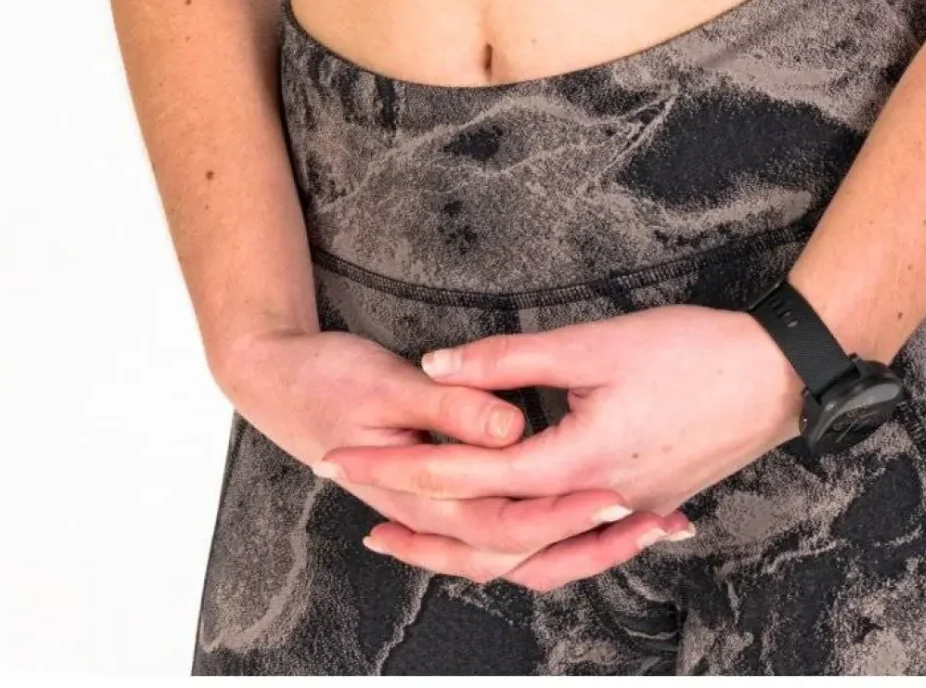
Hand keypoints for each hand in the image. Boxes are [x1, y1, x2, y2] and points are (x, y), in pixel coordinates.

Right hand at [214, 325, 649, 571]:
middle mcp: (433, 510)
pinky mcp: (438, 490)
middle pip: (520, 550)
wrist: (268, 374)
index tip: (627, 495)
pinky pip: (499, 528)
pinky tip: (585, 508)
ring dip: (577, 544)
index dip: (569, 510)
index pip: (506, 519)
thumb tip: (509, 426)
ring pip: (511, 551)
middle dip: (591, 542)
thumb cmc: (319, 378)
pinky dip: (545, 528)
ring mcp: (434, 506)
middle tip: (657, 523)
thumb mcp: (384, 382)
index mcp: (422, 486)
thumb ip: (451, 408)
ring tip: (645, 526)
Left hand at [319, 304, 804, 593]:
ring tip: (412, 534)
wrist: (775, 376)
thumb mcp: (593, 343)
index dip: (402, 467)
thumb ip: (510, 358)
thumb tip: (439, 366)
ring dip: (465, 545)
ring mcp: (620, 514)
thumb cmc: (691, 351)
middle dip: (416, 523)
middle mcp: (594, 506)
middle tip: (359, 510)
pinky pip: (564, 545)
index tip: (350, 458)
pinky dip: (523, 544)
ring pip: (527, 553)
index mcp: (575, 464)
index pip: (467, 477)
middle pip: (487, 536)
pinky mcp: (639, 508)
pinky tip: (506, 534)